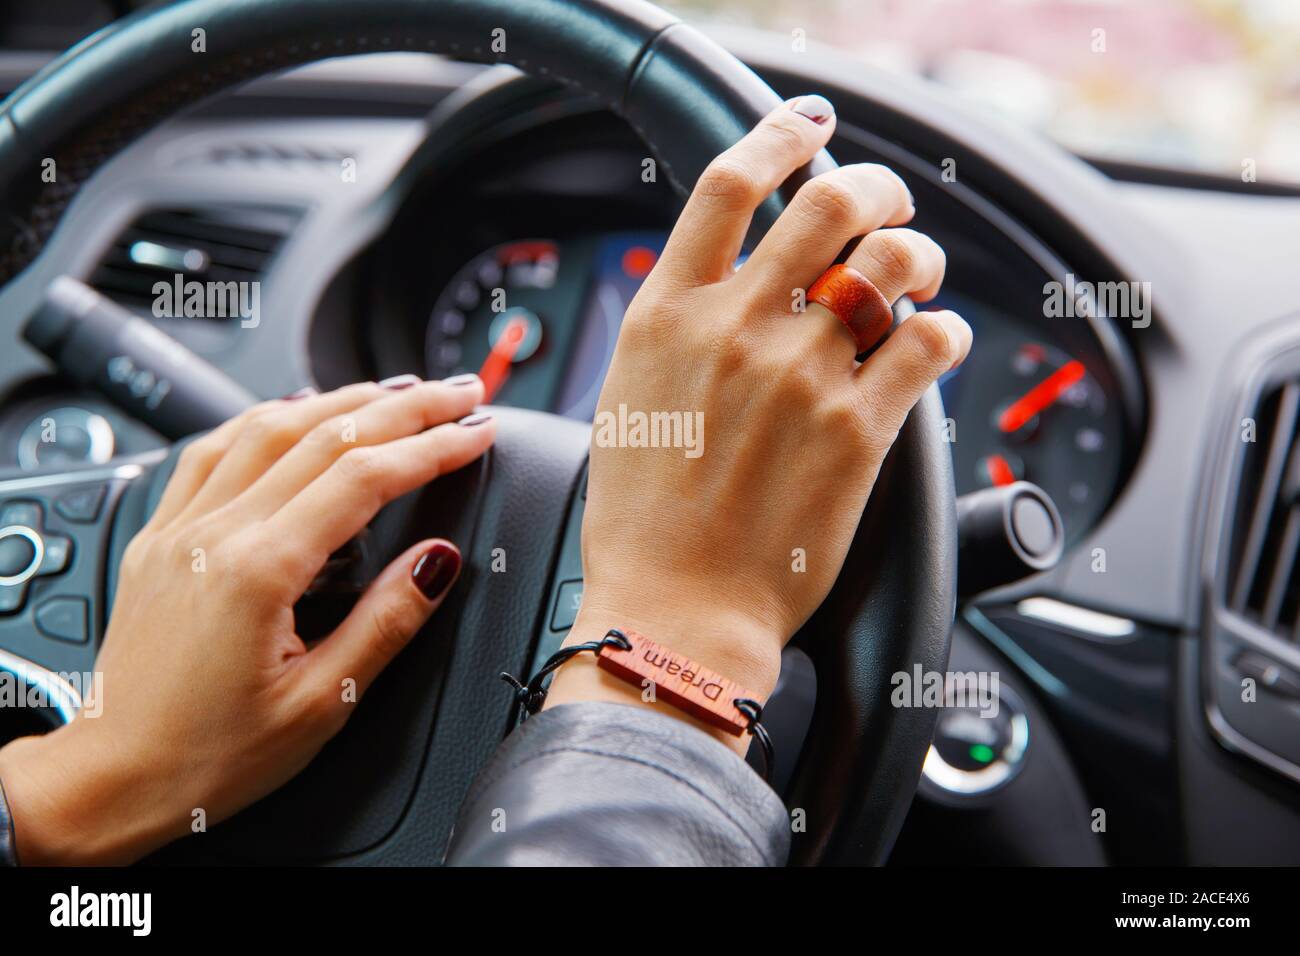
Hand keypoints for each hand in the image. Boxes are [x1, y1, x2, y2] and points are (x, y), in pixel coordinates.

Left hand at [0, 376, 494, 864]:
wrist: (112, 778)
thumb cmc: (206, 756)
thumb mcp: (322, 704)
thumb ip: (386, 622)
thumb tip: (436, 562)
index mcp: (258, 571)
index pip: (364, 477)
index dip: (432, 445)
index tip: (477, 431)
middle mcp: (213, 534)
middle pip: (325, 434)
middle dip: (405, 407)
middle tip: (458, 393)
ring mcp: (180, 529)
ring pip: (268, 427)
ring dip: (341, 399)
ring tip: (396, 392)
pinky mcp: (160, 538)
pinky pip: (213, 449)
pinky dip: (265, 419)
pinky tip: (293, 412)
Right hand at [546, 95, 970, 748]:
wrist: (675, 610)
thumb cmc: (643, 522)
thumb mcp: (628, 401)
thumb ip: (677, 334)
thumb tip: (726, 292)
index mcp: (667, 316)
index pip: (727, 185)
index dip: (778, 138)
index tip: (808, 128)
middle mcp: (736, 329)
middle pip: (828, 201)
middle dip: (874, 186)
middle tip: (886, 203)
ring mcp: (801, 375)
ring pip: (894, 263)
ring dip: (919, 255)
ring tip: (920, 275)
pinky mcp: (859, 429)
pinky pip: (931, 340)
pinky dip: (945, 331)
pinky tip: (937, 343)